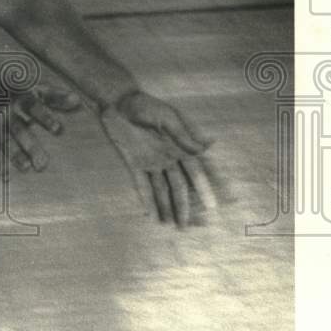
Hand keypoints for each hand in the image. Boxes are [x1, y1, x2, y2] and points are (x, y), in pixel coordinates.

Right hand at [0, 84, 81, 179]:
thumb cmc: (17, 89)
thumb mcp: (36, 89)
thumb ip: (56, 97)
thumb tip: (77, 101)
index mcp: (20, 96)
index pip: (34, 106)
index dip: (45, 117)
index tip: (58, 130)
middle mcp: (6, 109)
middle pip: (18, 128)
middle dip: (29, 145)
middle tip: (43, 164)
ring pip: (4, 140)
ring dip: (13, 154)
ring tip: (27, 168)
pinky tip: (5, 177)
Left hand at [100, 92, 233, 225]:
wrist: (118, 103)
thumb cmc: (145, 106)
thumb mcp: (166, 117)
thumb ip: (182, 134)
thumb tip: (203, 148)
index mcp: (179, 147)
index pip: (195, 173)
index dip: (203, 190)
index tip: (212, 207)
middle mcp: (167, 158)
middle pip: (178, 187)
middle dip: (183, 206)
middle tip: (187, 227)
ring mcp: (150, 162)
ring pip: (161, 190)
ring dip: (166, 207)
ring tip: (171, 226)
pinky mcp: (134, 163)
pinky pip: (141, 185)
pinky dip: (147, 199)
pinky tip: (151, 214)